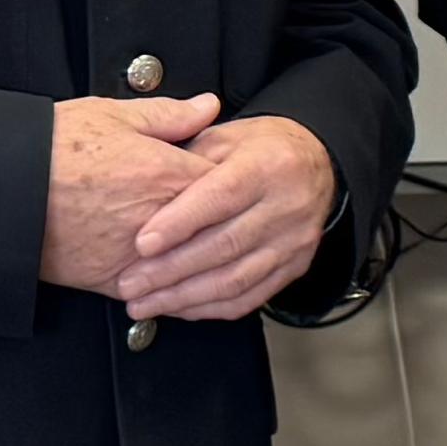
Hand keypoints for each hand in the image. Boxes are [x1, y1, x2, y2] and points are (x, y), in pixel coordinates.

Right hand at [43, 94, 220, 296]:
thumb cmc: (49, 150)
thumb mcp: (111, 116)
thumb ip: (169, 115)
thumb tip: (208, 106)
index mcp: (166, 173)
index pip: (228, 184)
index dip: (236, 181)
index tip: (237, 180)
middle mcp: (159, 219)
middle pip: (219, 228)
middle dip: (229, 222)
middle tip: (237, 218)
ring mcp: (138, 255)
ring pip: (193, 265)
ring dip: (206, 260)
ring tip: (215, 253)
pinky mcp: (112, 280)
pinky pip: (159, 293)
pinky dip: (174, 290)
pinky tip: (183, 284)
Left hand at [117, 116, 342, 323]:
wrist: (317, 164)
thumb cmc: (261, 149)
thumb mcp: (224, 137)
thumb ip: (186, 161)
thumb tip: (143, 195)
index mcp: (268, 166)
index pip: (221, 198)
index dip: (180, 224)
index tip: (142, 244)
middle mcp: (287, 206)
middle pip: (224, 245)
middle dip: (170, 270)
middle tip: (130, 284)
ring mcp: (294, 241)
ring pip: (235, 279)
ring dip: (184, 297)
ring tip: (144, 303)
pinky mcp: (295, 267)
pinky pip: (250, 298)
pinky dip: (209, 308)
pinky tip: (178, 308)